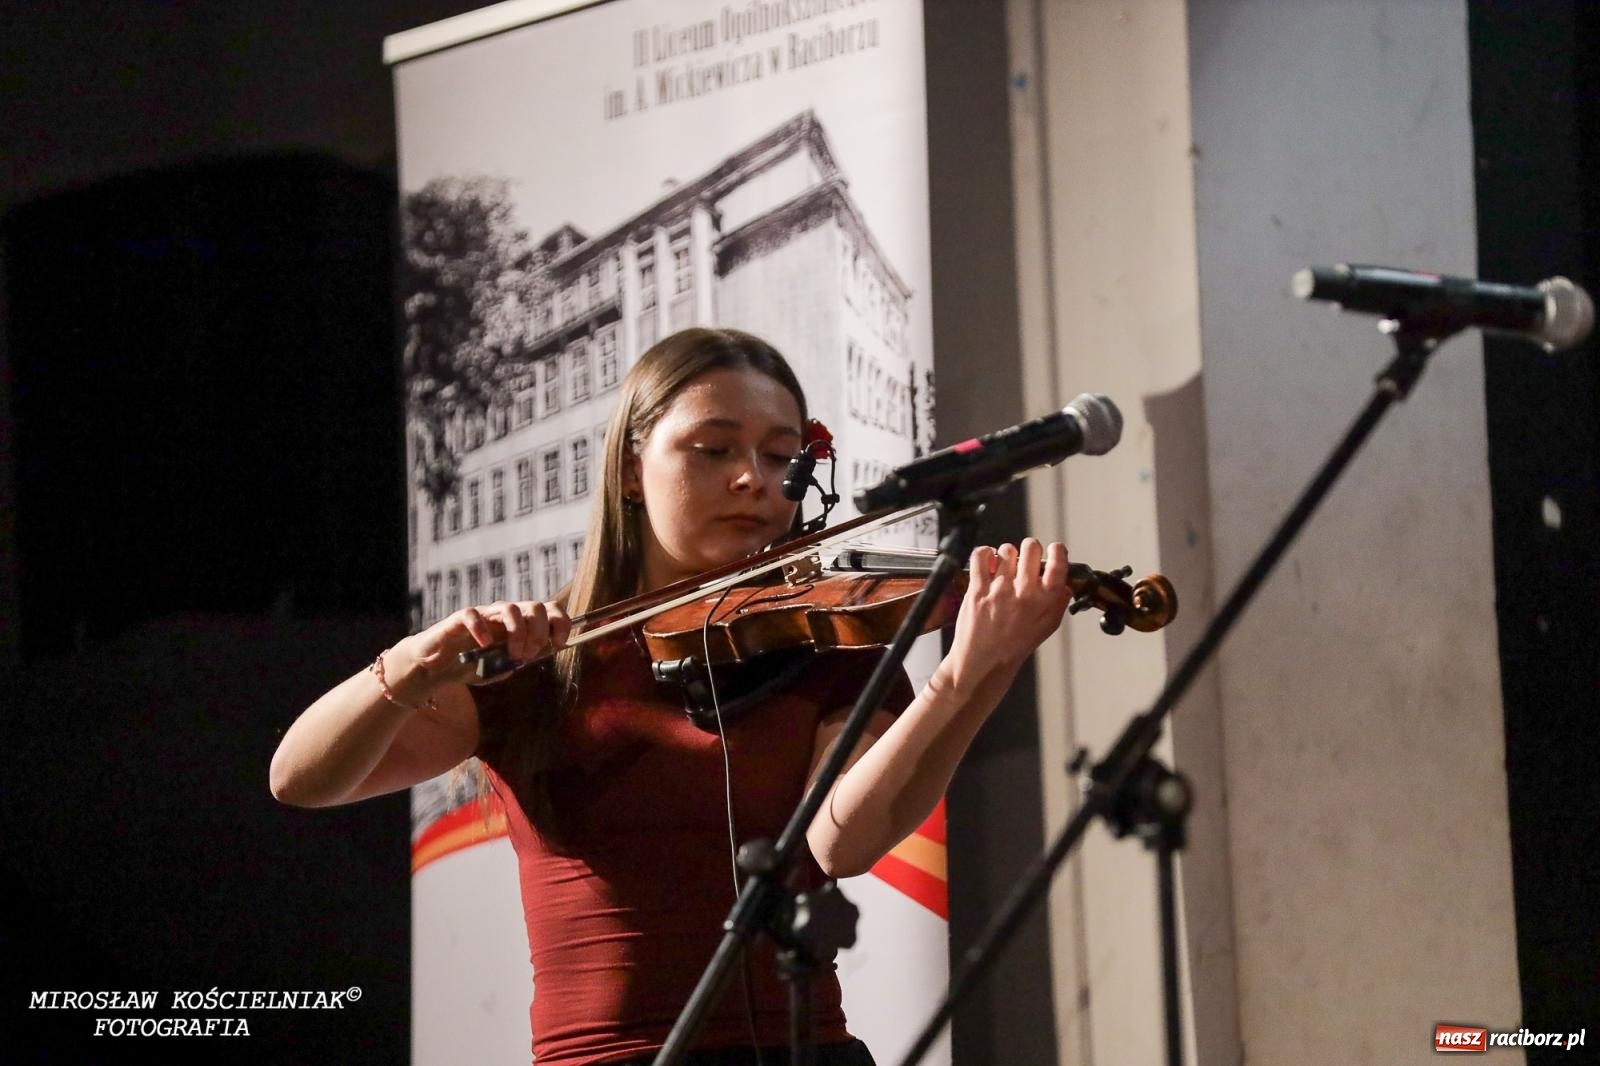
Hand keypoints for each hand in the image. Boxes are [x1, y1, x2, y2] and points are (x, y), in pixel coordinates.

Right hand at [390, 600, 570, 697]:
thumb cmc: (474, 665)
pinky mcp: (459, 620)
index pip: (550, 609)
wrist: (439, 668)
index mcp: (520, 623)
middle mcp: (505, 614)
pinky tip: (485, 645)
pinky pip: (473, 615)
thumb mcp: (505, 666)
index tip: (558, 644)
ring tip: (513, 655)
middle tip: (527, 656)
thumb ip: (524, 659)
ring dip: (518, 633)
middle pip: (535, 606)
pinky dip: (482, 629)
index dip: (560, 623)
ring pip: (510, 608)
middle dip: (539, 633)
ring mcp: (483, 615)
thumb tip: (543, 653)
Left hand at [936, 538, 1071, 697]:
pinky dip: (984, 553)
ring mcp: (1000, 589)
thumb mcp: (1048, 626)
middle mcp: (1025, 592)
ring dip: (1006, 555)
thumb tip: (1064, 582)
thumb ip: (1059, 602)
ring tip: (1004, 567)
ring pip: (1007, 550)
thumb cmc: (1016, 645)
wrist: (986, 662)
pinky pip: (981, 556)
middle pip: (1032, 547)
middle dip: (1030, 549)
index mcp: (1046, 600)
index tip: (1052, 550)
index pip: (1058, 562)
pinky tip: (987, 561)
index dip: (1056, 550)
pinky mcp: (978, 589)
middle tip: (1025, 558)